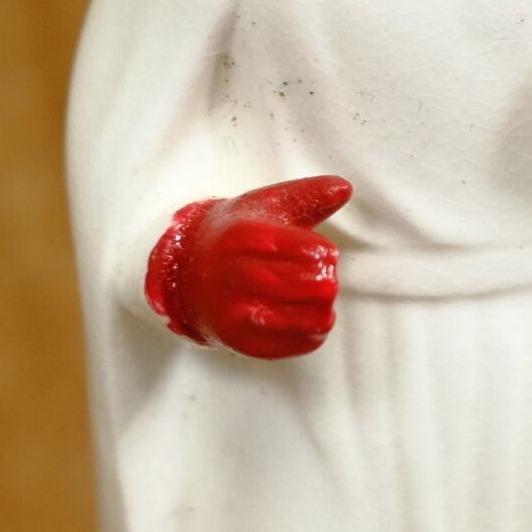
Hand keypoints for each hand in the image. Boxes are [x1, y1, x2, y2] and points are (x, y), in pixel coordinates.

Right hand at [144, 175, 350, 359]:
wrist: (187, 272)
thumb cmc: (238, 233)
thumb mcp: (267, 203)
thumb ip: (309, 194)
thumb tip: (345, 187)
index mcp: (247, 236)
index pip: (310, 250)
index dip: (326, 253)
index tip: (323, 253)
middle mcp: (238, 274)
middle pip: (313, 285)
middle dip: (327, 280)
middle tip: (323, 276)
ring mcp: (237, 311)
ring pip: (307, 318)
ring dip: (323, 308)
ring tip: (319, 299)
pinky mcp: (240, 340)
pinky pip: (294, 344)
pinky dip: (312, 334)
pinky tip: (311, 320)